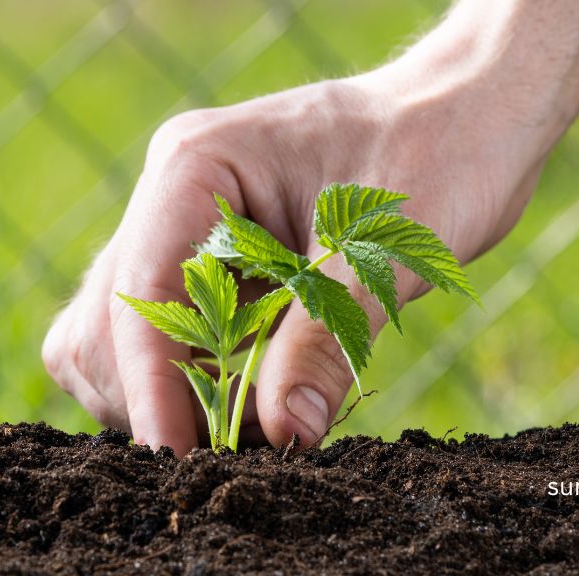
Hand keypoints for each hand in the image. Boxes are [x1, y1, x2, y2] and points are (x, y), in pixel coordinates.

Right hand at [42, 41, 553, 452]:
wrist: (472, 116)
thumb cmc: (442, 152)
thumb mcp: (389, 248)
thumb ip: (328, 337)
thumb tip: (285, 432)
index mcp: (196, 166)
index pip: (140, 294)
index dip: (152, 385)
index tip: (178, 462)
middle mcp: (171, 197)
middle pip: (106, 325)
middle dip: (159, 397)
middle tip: (241, 449)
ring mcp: (185, 231)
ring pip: (124, 340)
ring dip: (175, 397)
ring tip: (261, 427)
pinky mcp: (211, 266)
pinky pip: (174, 342)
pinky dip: (202, 387)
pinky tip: (265, 404)